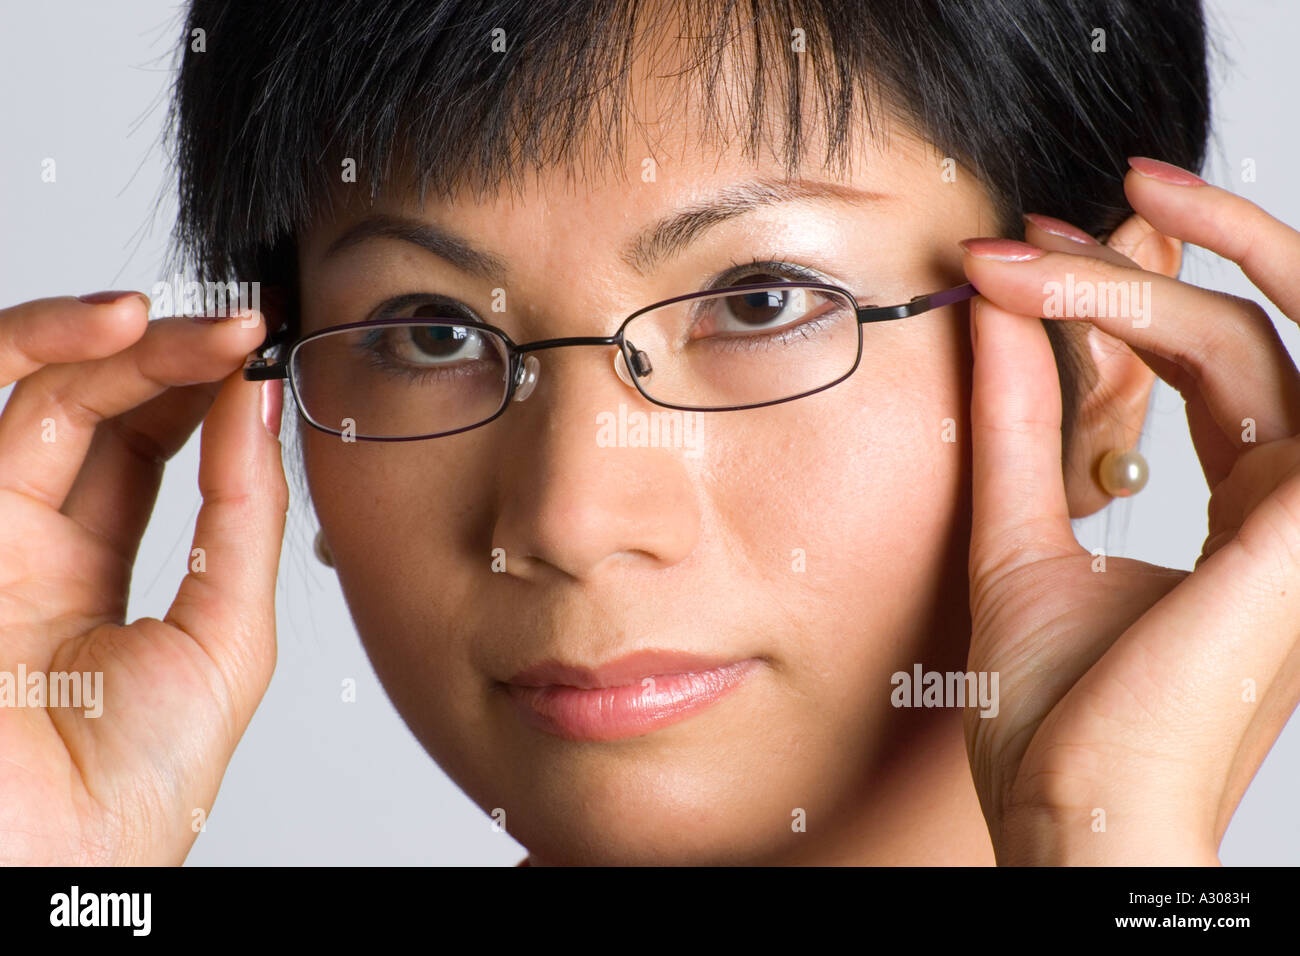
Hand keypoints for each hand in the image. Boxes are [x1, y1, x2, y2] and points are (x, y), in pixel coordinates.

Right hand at [0, 293, 286, 863]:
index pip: (148, 452)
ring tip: (206, 326)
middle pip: (101, 413)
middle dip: (177, 360)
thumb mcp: (226, 635)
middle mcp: (28, 546)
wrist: (54, 856)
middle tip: (248, 330)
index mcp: (93, 578)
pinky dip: (48, 349)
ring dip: (126, 343)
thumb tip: (262, 407)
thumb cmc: (134, 785)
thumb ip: (241, 516)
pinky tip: (122, 327)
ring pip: (46, 393)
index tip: (270, 354)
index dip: (205, 397)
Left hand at [960, 158, 1299, 864]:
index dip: (1123, 301)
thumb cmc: (1060, 718)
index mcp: (1250, 517)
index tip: (1019, 261)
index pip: (1214, 367)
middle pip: (1235, 335)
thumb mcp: (1023, 538)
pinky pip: (1271, 368)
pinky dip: (1184, 305)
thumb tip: (991, 314)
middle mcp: (1296, 504)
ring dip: (1141, 274)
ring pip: (1247, 336)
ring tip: (1044, 234)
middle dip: (1141, 263)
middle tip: (1046, 219)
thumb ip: (1020, 425)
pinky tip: (1094, 265)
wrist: (1075, 815)